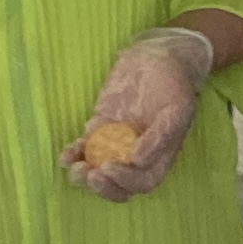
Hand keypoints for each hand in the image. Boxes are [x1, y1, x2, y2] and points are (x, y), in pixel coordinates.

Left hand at [61, 24, 217, 200]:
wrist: (157, 58)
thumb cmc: (173, 83)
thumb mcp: (176, 108)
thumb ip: (160, 136)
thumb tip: (138, 161)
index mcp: (160, 156)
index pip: (142, 182)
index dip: (125, 181)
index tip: (109, 167)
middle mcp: (137, 156)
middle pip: (118, 184)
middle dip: (101, 185)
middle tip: (89, 174)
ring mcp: (116, 144)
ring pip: (98, 170)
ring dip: (84, 175)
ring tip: (74, 166)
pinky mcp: (99, 129)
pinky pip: (85, 148)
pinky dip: (74, 154)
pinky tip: (66, 155)